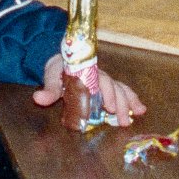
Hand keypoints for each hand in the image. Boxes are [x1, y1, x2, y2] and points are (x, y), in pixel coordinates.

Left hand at [32, 54, 146, 126]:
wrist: (61, 58)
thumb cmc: (58, 68)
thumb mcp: (51, 76)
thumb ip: (48, 89)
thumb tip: (38, 98)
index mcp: (87, 72)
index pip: (100, 81)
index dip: (106, 94)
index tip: (110, 107)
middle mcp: (98, 76)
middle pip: (113, 87)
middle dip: (121, 103)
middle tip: (123, 120)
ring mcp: (104, 81)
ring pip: (120, 89)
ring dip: (129, 102)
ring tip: (137, 114)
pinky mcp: (106, 87)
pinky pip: (122, 91)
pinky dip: (131, 99)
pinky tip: (140, 110)